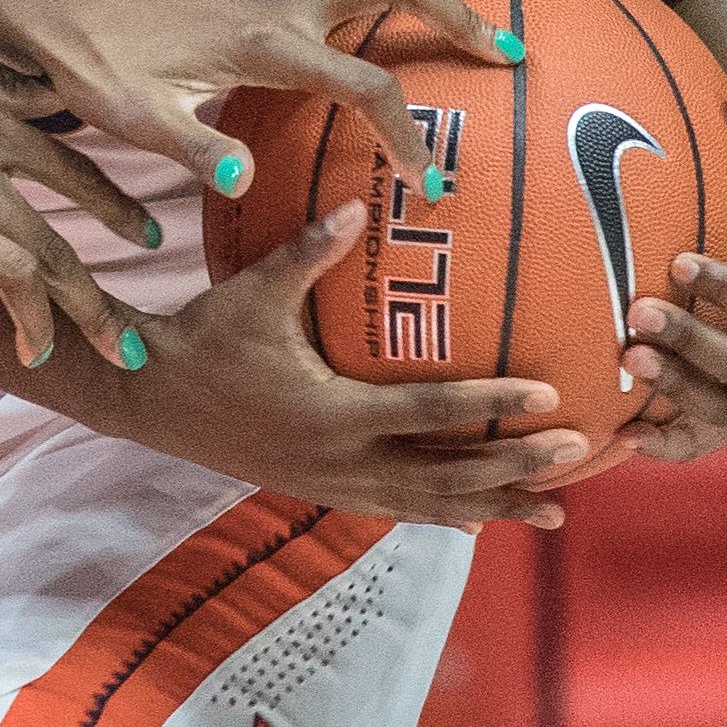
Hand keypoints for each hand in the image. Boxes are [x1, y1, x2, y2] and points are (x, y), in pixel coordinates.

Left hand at [0, 0, 517, 201]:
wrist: (60, 9)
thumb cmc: (96, 68)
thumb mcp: (133, 119)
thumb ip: (190, 148)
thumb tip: (244, 177)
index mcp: (264, 43)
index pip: (366, 86)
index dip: (408, 137)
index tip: (432, 186)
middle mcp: (282, 0)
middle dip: (460, 11)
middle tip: (514, 51)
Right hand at [138, 199, 589, 527]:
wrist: (151, 400)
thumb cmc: (202, 340)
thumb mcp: (253, 292)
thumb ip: (309, 252)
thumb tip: (357, 206)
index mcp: (333, 414)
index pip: (429, 414)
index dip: (491, 406)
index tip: (548, 399)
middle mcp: (341, 461)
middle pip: (447, 475)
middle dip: (514, 467)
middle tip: (575, 454)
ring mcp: (334, 484)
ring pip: (430, 505)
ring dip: (495, 506)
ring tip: (554, 510)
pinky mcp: (322, 491)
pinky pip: (397, 510)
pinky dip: (444, 516)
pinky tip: (479, 520)